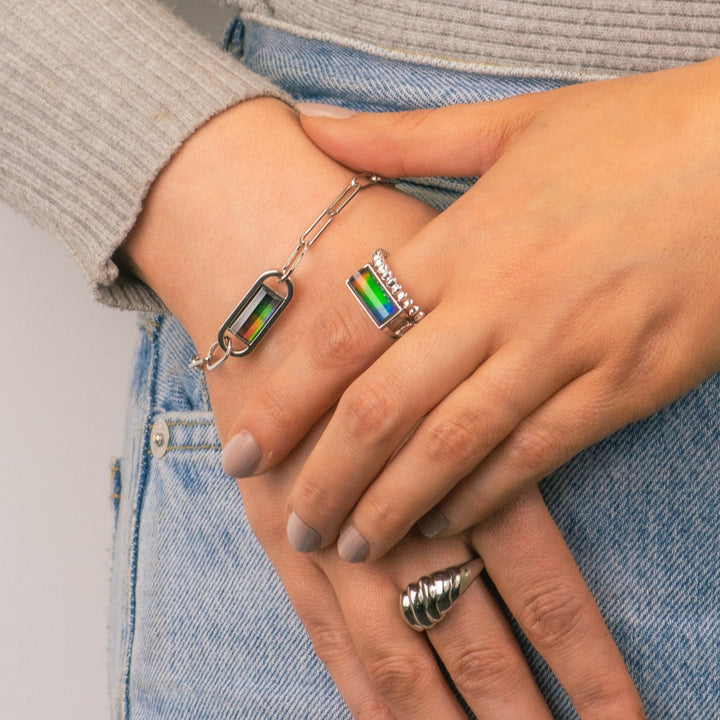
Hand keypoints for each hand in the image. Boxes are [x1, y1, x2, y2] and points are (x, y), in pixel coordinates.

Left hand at [222, 58, 719, 561]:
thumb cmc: (630, 134)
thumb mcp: (508, 122)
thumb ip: (394, 136)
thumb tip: (307, 124)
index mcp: (462, 239)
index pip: (342, 335)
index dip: (284, 400)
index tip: (242, 449)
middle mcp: (501, 303)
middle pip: (386, 410)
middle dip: (328, 477)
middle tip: (293, 523)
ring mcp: (563, 351)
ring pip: (453, 449)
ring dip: (394, 505)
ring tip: (352, 546)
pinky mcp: (621, 387)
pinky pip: (534, 458)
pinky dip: (481, 498)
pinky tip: (443, 524)